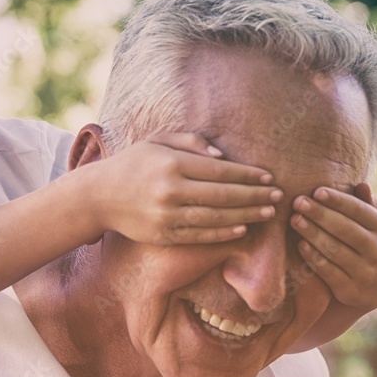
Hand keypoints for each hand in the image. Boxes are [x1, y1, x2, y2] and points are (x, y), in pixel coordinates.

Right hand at [87, 132, 282, 244]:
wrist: (98, 196)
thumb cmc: (132, 164)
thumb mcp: (157, 141)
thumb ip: (191, 142)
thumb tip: (223, 157)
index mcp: (171, 163)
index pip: (220, 170)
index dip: (247, 174)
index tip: (268, 176)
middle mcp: (170, 190)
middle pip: (223, 195)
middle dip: (254, 196)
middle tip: (278, 196)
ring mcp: (166, 215)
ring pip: (215, 217)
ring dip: (246, 216)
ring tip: (268, 213)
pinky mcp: (163, 235)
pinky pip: (200, 235)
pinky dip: (223, 233)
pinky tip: (242, 228)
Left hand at [288, 183, 376, 349]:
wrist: (376, 285)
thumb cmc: (368, 241)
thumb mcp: (375, 223)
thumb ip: (367, 204)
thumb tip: (362, 185)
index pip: (359, 210)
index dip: (338, 201)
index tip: (317, 190)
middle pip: (345, 229)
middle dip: (320, 214)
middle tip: (298, 202)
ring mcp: (365, 271)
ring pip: (335, 250)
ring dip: (313, 233)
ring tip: (294, 219)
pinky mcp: (350, 289)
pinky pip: (329, 271)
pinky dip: (314, 257)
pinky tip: (300, 244)